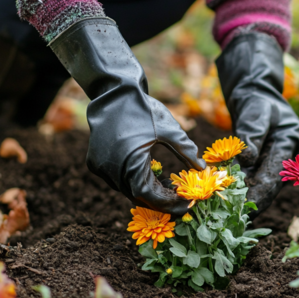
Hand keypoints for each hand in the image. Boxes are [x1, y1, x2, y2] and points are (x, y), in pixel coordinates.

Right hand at [50, 18, 204, 215]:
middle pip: (138, 197)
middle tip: (181, 202)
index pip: (150, 196)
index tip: (186, 204)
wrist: (113, 92)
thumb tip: (202, 168)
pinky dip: (134, 182)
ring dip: (148, 192)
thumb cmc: (144, 109)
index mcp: (131, 164)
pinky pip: (118, 180)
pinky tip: (151, 177)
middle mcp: (112, 171)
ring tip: (170, 190)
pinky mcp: (95, 163)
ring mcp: (101, 169)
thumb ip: (186, 150)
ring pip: (127, 190)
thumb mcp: (170, 129)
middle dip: (161, 201)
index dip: (169, 203)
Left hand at [216, 33, 298, 214]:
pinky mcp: (259, 163)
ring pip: (257, 185)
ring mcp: (271, 161)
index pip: (274, 174)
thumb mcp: (257, 111)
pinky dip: (237, 188)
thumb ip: (253, 134)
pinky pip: (248, 179)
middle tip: (233, 219)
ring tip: (226, 214)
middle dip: (251, 202)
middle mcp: (284, 156)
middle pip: (267, 185)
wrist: (254, 92)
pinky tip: (223, 199)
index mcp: (290, 143)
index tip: (247, 208)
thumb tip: (247, 160)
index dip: (261, 194)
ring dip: (243, 198)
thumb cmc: (257, 99)